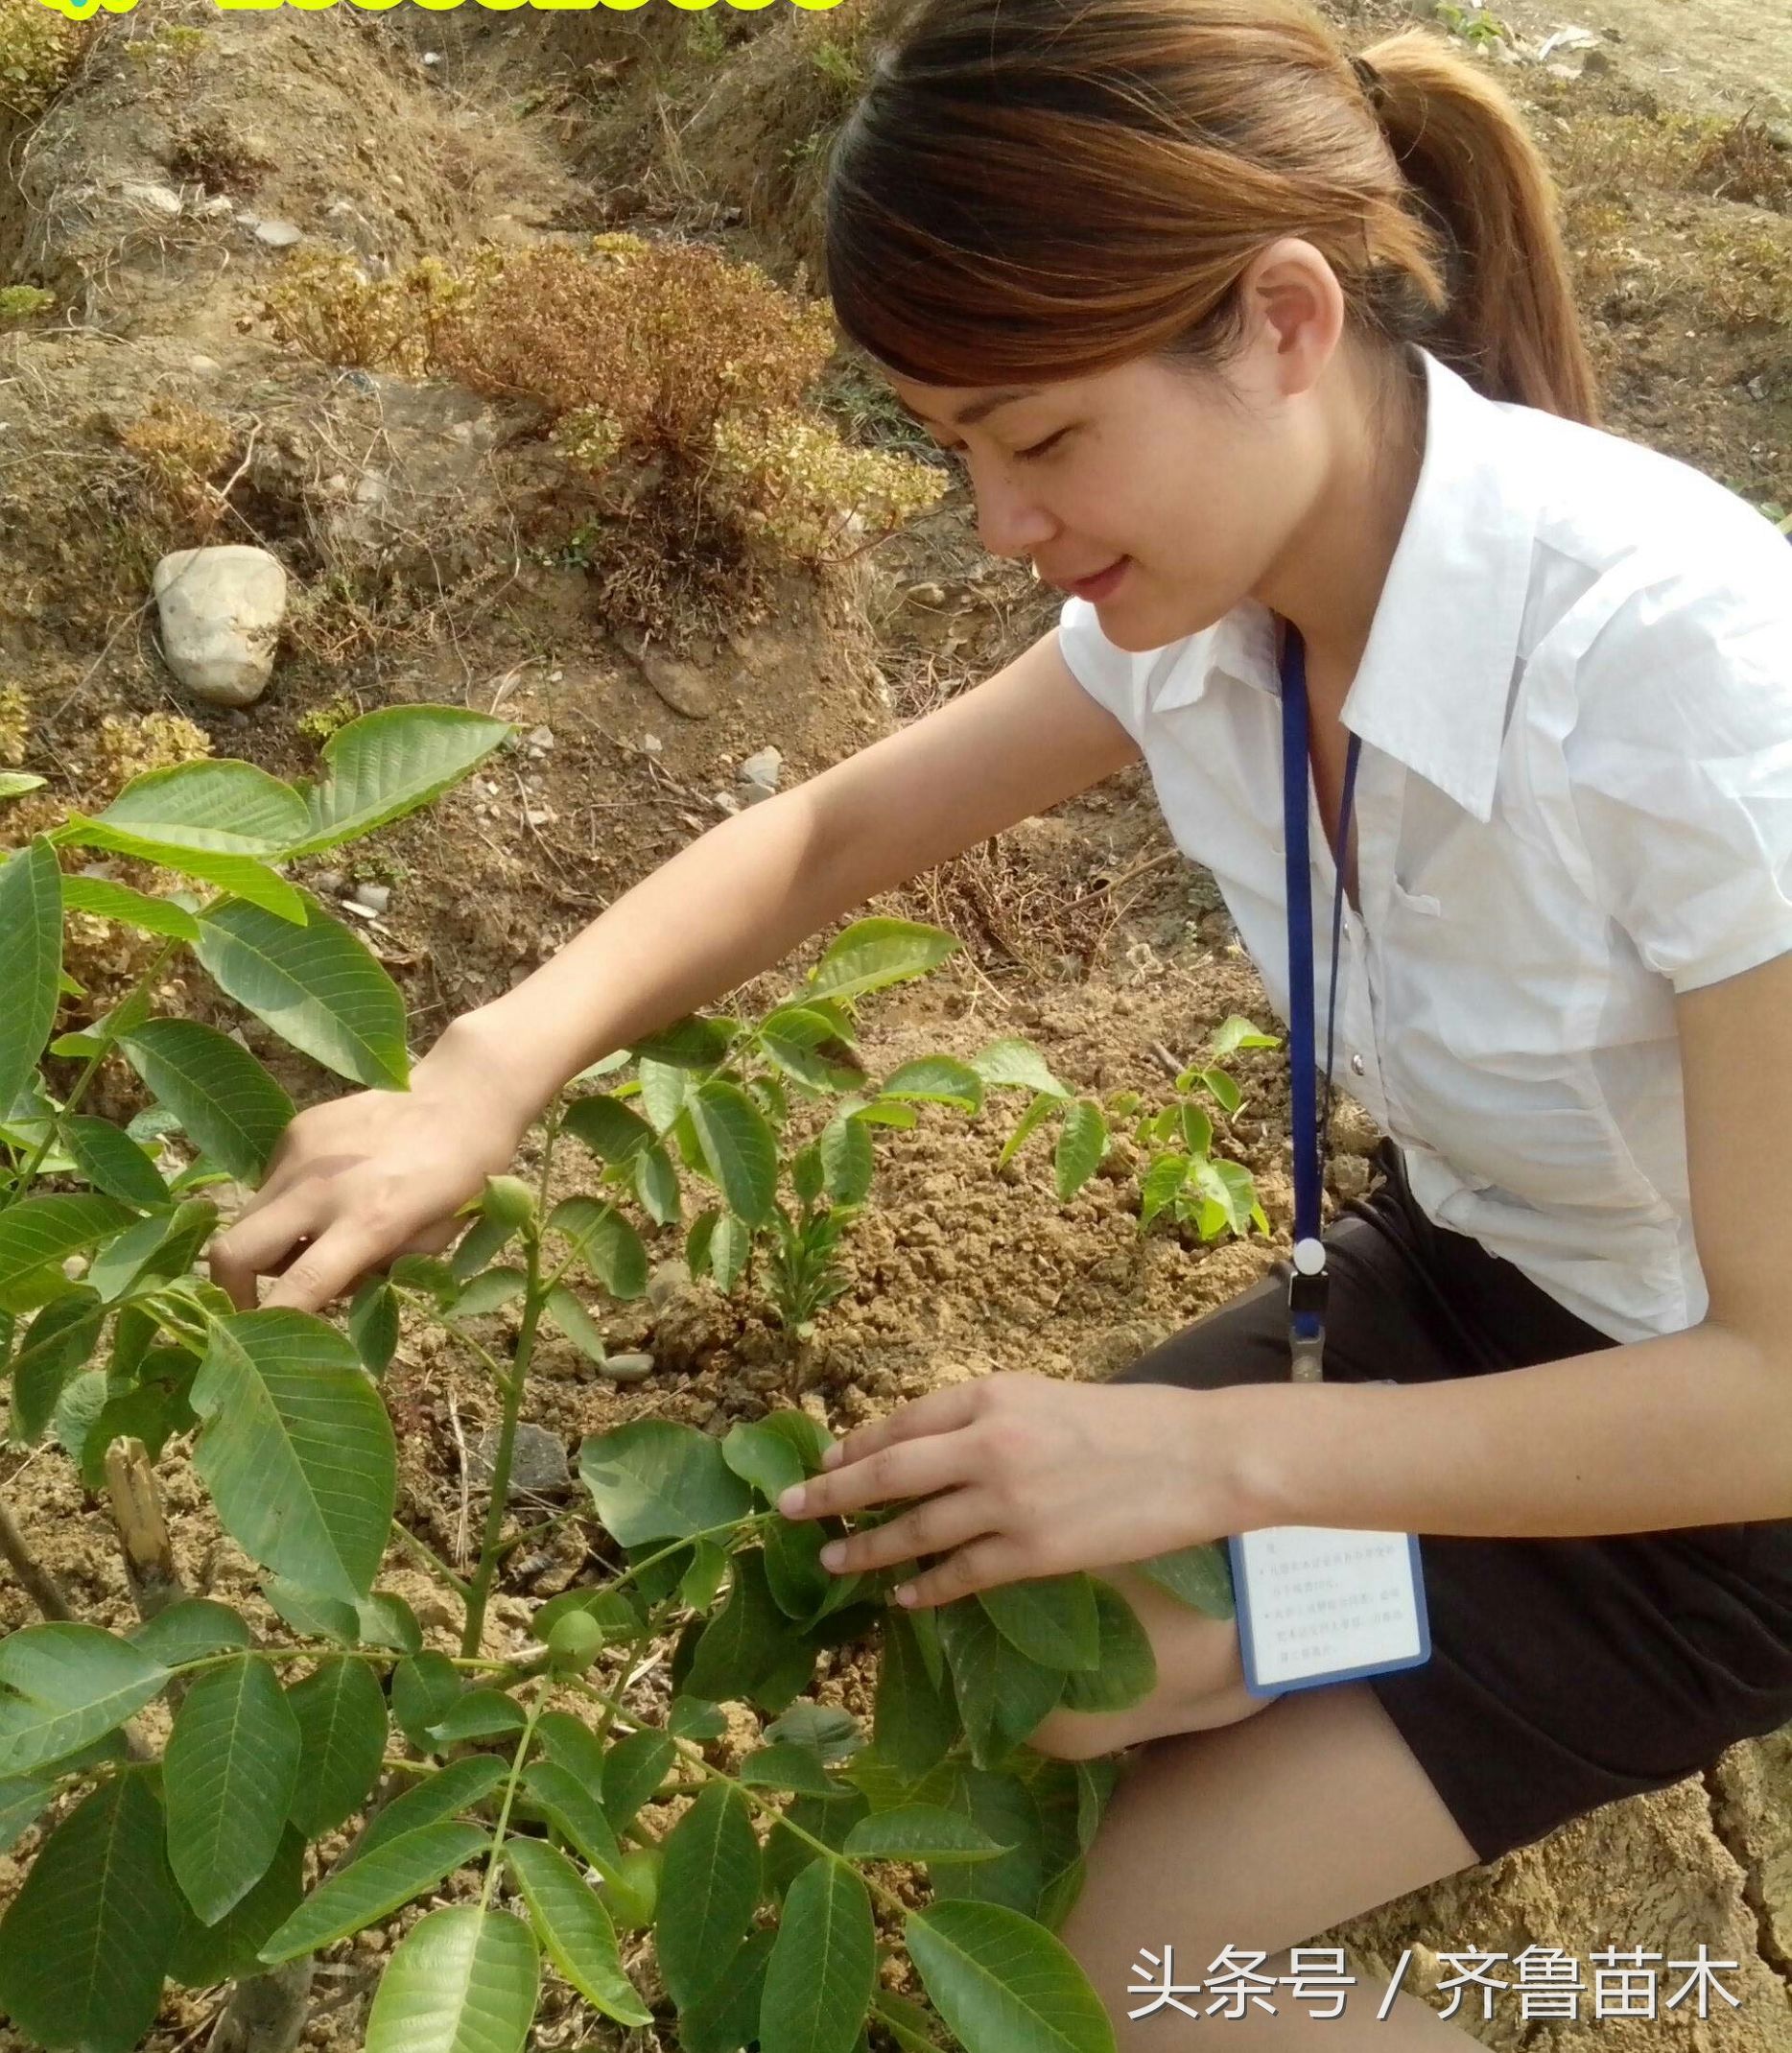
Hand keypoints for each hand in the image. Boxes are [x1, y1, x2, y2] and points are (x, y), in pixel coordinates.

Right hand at [205, 1017, 536, 1314]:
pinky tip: (326, 1194)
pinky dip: (283, 1205)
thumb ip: (372, 1274)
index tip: (264, 1342)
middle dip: (230, 1290)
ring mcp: (302, 1154)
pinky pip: (268, 1185)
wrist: (462, 1096)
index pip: (299, 1287)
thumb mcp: (431, 1244)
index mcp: (369, 1222)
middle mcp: (322, 1188)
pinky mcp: (296, 1129)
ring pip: (246, 1219)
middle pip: (233, 1252)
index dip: (272, 1323)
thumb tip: (320, 1292)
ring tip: (312, 1239)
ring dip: (264, 1245)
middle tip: (254, 1306)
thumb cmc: (461, 1179)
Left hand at [774, 1370, 1242, 1608]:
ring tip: (833, 1561)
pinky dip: (925, 1587)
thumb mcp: (1047, 1398)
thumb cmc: (1131, 1422)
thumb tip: (933, 1450)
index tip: (825, 1464)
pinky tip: (903, 1597)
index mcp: (991, 1395)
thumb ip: (989, 1420)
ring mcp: (1006, 1503)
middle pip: (887, 1474)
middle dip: (831, 1495)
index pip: (902, 1422)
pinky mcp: (1032, 1553)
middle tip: (789, 1511)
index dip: (857, 1447)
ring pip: (914, 1530)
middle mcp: (987, 1443)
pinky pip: (960, 1575)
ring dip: (867, 1549)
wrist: (1198, 1457)